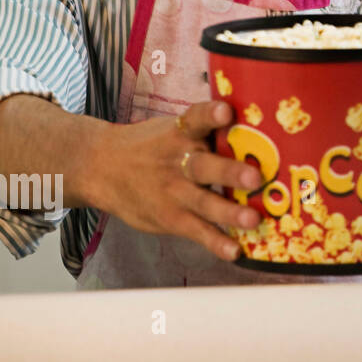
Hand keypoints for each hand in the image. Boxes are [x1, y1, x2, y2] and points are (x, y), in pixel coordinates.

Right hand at [86, 100, 263, 261]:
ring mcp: (173, 191)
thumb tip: (261, 129)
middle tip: (254, 177)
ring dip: (229, 212)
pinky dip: (215, 242)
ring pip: (203, 202)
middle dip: (230, 172)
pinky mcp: (170, 217)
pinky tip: (234, 250)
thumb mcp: (173, 129)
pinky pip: (196, 230)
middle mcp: (179, 161)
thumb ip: (207, 131)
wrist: (99, 167)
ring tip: (252, 220)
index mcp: (181, 132)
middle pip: (204, 166)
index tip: (226, 111)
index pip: (197, 118)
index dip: (211, 114)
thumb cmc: (153, 146)